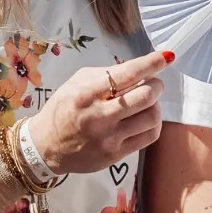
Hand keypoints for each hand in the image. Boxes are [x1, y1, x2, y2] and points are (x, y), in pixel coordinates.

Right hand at [26, 52, 172, 175]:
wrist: (45, 147)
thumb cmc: (62, 109)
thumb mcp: (76, 83)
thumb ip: (106, 74)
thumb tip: (139, 68)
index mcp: (86, 94)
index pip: (126, 75)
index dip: (151, 64)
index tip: (166, 57)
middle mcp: (98, 117)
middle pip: (146, 96)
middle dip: (156, 85)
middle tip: (153, 83)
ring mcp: (108, 138)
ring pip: (151, 117)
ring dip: (156, 105)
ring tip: (146, 103)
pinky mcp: (115, 155)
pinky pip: (149, 136)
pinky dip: (153, 123)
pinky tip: (144, 118)